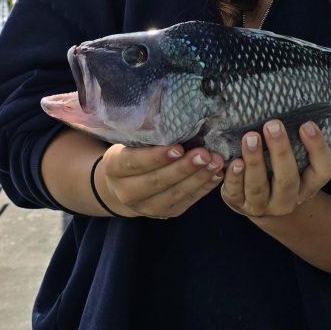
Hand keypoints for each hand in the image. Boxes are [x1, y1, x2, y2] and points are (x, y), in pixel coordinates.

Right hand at [98, 143, 223, 218]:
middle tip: (205, 153)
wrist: (124, 185)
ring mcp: (147, 207)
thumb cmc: (131, 152)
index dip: (156, 157)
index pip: (134, 163)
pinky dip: (204, 188)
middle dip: (183, 168)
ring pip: (175, 194)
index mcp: (114, 168)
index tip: (178, 147)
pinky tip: (217, 174)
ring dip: (198, 177)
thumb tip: (172, 116)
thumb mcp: (128, 141)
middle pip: (157, 181)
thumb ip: (145, 133)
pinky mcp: (167, 213)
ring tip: (216, 162)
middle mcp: (127, 192)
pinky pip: (188, 201)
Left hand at [220, 119, 330, 217]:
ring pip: (259, 187)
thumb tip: (287, 106)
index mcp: (307, 187)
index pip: (323, 171)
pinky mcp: (239, 204)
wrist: (257, 202)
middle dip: (280, 152)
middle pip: (288, 180)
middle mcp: (287, 200)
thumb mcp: (292, 161)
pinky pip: (236, 193)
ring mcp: (262, 206)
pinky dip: (234, 178)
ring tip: (250, 138)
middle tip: (272, 125)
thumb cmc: (277, 172)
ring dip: (255, 162)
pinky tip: (234, 162)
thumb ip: (293, 141)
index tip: (307, 124)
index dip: (318, 149)